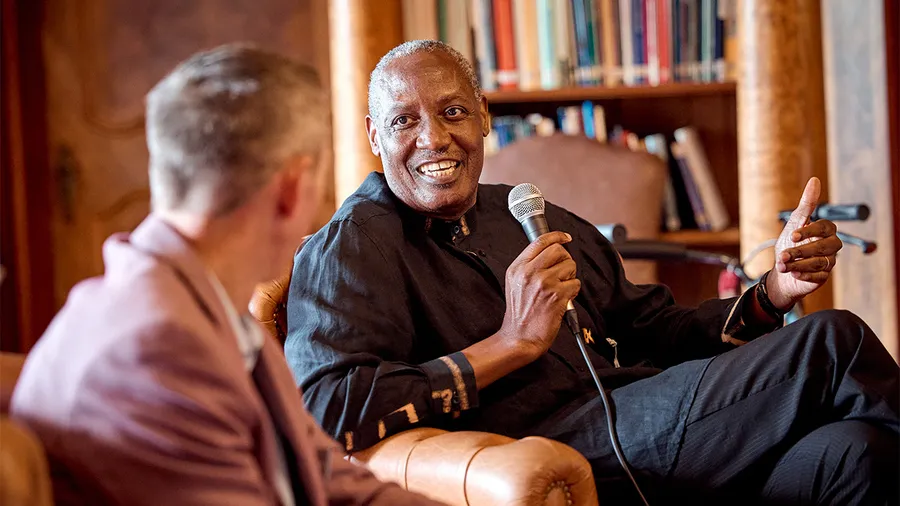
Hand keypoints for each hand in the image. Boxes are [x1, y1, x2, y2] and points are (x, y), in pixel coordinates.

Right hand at [499, 231, 581, 359]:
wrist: (520, 337)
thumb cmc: (519, 314)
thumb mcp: (514, 283)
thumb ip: (528, 266)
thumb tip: (550, 253)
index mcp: (518, 267)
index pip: (540, 241)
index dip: (557, 236)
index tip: (565, 237)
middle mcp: (530, 272)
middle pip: (559, 250)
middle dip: (565, 260)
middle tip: (562, 273)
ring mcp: (544, 283)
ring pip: (570, 266)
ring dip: (570, 277)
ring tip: (560, 289)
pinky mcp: (557, 295)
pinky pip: (576, 283)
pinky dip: (573, 292)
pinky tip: (563, 299)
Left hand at [767, 177, 842, 309]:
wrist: (782, 268)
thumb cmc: (790, 242)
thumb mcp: (795, 221)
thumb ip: (807, 204)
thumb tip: (814, 180)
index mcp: (826, 231)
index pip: (824, 228)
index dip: (809, 231)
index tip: (792, 235)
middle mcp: (831, 246)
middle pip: (824, 247)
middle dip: (801, 251)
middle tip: (783, 255)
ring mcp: (829, 262)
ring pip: (820, 263)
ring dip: (798, 264)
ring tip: (782, 264)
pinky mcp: (823, 277)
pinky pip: (818, 277)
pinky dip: (804, 275)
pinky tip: (792, 274)